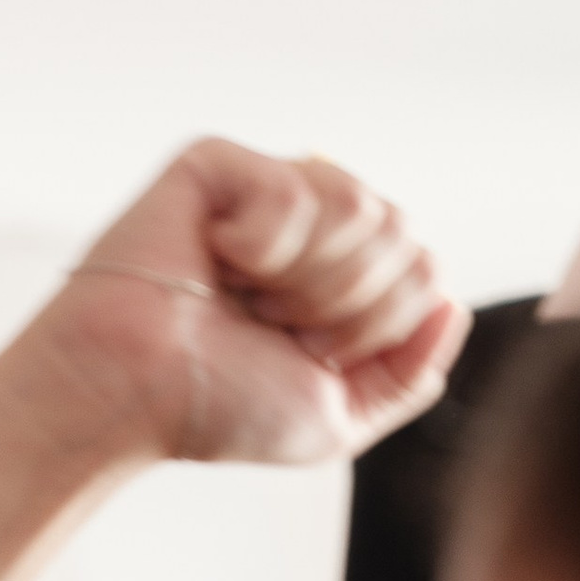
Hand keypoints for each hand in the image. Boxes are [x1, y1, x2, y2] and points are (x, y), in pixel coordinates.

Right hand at [37, 140, 466, 468]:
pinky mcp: (219, 164)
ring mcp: (265, 190)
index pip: (424, 272)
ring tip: (243, 295)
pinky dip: (262, 244)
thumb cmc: (212, 408)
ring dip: (307, 278)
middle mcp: (308, 227)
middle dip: (346, 305)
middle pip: (405, 236)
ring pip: (364, 208)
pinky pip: (298, 186)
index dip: (376, 326)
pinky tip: (215, 259)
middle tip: (271, 325)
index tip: (304, 354)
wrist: (129, 396)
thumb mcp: (337, 416)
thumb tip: (451, 304)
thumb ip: (410, 373)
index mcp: (337, 278)